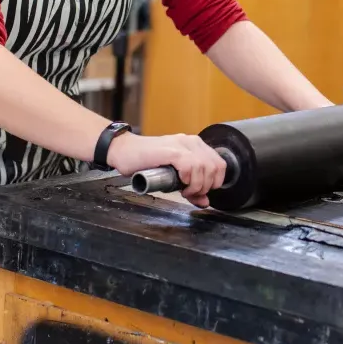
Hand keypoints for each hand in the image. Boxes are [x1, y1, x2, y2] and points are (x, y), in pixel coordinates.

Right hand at [107, 133, 226, 207]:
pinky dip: (189, 179)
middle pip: (215, 168)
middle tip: (190, 194)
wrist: (123, 151)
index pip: (220, 165)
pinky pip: (191, 166)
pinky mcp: (171, 150)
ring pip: (205, 167)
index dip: (213, 183)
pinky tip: (180, 183)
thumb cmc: (145, 163)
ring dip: (197, 185)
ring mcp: (182, 144)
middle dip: (206, 187)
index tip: (199, 193)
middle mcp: (192, 142)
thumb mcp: (173, 176)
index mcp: (195, 145)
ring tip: (184, 191)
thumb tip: (206, 201)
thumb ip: (191, 187)